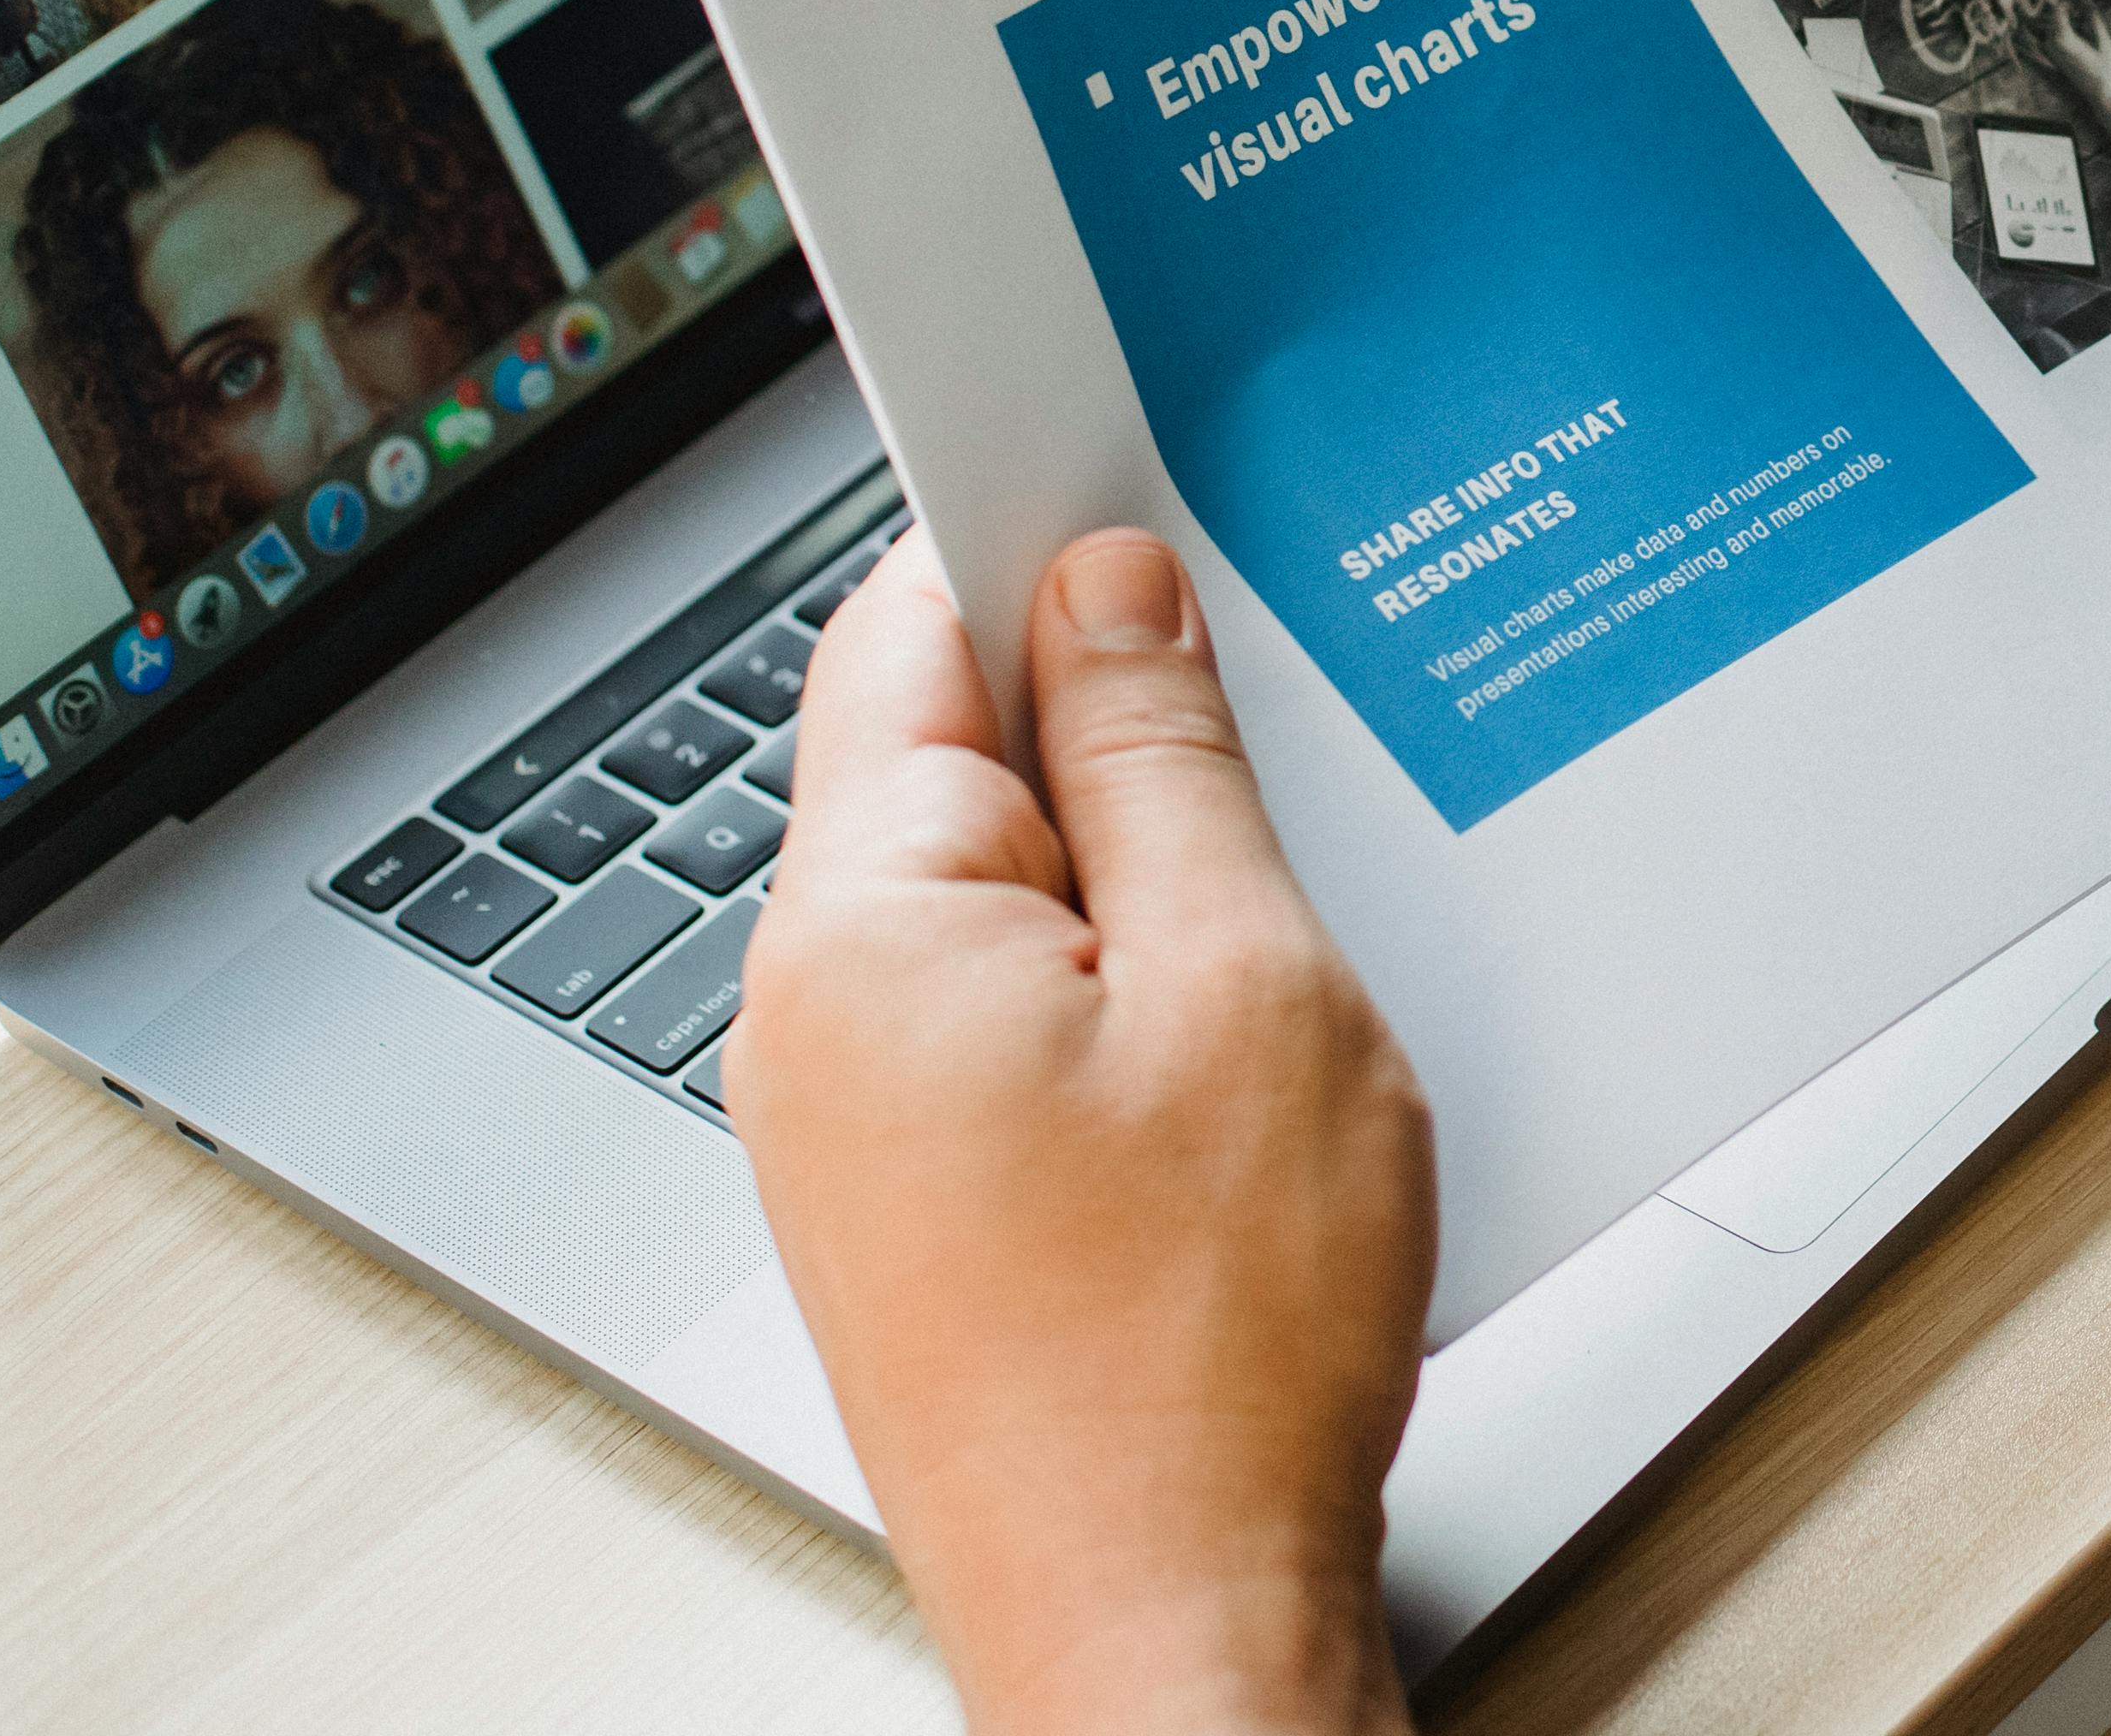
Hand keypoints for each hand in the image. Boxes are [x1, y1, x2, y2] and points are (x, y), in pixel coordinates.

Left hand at [738, 534, 1434, 1735]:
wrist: (1172, 1633)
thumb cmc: (1210, 1362)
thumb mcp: (1250, 987)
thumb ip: (1167, 763)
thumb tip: (1109, 589)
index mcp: (860, 932)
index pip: (909, 631)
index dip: (1043, 541)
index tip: (1153, 489)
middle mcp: (814, 1020)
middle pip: (953, 758)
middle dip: (1124, 725)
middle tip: (1291, 745)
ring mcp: (859, 1123)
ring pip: (1007, 893)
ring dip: (1148, 875)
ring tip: (1296, 942)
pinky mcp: (925, 1203)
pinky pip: (1020, 1015)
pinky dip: (1138, 990)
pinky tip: (1258, 1047)